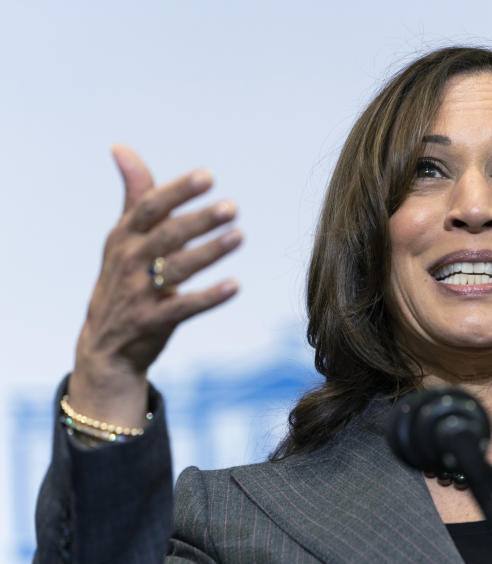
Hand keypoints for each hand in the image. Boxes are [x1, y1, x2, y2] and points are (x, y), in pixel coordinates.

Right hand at [68, 146, 241, 426]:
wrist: (107, 343)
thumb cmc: (124, 277)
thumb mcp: (124, 237)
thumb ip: (135, 196)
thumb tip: (121, 148)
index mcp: (124, 237)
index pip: (149, 207)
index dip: (177, 191)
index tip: (208, 176)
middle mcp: (128, 262)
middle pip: (166, 236)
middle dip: (199, 220)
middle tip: (232, 207)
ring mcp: (139, 293)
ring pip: (177, 269)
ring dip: (209, 252)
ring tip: (240, 236)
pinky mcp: (154, 321)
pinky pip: (185, 307)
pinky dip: (210, 297)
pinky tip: (235, 286)